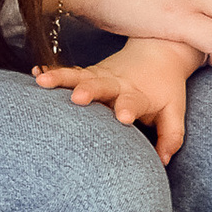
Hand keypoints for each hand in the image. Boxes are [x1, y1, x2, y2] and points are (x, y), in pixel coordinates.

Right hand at [32, 36, 201, 163]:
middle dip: (90, 91)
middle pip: (102, 86)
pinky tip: (37, 73)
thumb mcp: (174, 111)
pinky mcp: (88, 74)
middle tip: (78, 97)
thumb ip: (170, 136)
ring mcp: (100, 77)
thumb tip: (163, 160)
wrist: (159, 51)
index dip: (128, 108)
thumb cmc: (165, 88)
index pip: (133, 102)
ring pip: (79, 76)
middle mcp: (116, 84)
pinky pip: (69, 73)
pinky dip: (53, 72)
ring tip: (43, 81)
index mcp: (138, 94)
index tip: (123, 117)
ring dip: (61, 78)